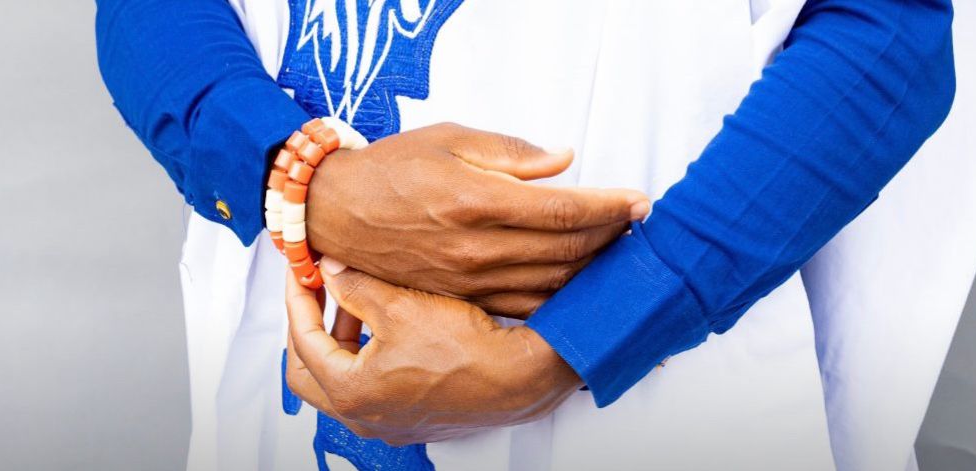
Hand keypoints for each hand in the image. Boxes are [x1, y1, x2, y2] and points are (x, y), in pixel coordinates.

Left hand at [284, 259, 581, 445]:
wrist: (518, 377)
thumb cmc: (467, 351)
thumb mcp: (400, 306)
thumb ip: (355, 287)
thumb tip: (331, 271)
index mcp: (351, 392)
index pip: (302, 339)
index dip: (299, 298)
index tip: (302, 272)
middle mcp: (365, 417)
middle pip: (311, 370)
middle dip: (311, 327)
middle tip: (318, 293)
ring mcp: (389, 421)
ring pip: (343, 380)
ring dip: (342, 341)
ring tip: (357, 301)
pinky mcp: (413, 417)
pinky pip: (373, 388)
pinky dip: (368, 357)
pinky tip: (387, 328)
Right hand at [306, 123, 649, 317]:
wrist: (336, 213)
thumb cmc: (392, 169)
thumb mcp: (448, 138)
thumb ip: (511, 151)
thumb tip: (564, 159)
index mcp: (477, 200)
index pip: (564, 209)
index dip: (609, 207)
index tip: (639, 202)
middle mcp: (477, 248)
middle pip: (567, 250)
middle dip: (610, 237)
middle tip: (634, 225)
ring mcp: (470, 281)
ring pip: (552, 284)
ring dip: (592, 271)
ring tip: (616, 253)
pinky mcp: (463, 300)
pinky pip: (524, 307)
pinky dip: (560, 299)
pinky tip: (578, 285)